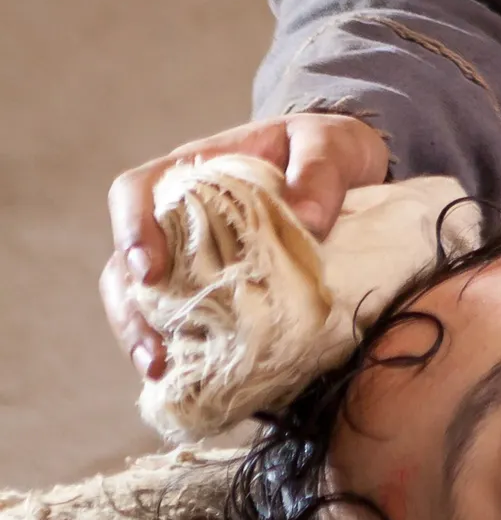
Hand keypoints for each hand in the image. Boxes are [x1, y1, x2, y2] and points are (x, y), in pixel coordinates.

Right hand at [99, 113, 391, 380]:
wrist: (354, 170)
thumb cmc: (331, 147)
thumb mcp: (333, 143)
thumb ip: (320, 171)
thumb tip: (306, 218)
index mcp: (195, 171)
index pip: (136, 191)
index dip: (130, 229)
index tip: (147, 270)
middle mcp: (180, 217)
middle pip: (126, 261)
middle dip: (130, 308)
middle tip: (152, 349)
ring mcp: (194, 256)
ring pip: (146, 299)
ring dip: (147, 336)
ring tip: (161, 373)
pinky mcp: (218, 288)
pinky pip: (186, 319)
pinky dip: (184, 347)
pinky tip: (192, 376)